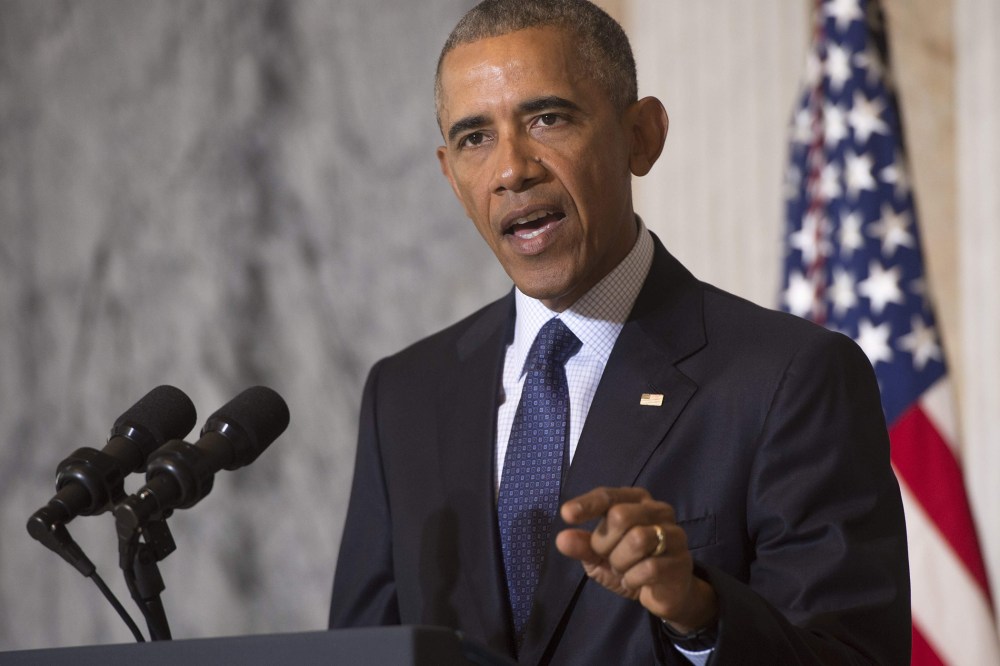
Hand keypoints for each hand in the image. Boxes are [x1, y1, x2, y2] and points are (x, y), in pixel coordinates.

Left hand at [555, 486, 717, 633]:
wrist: (664, 594)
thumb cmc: (630, 565)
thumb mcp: (600, 556)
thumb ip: (583, 546)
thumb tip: (562, 539)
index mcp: (636, 500)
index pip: (608, 496)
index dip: (587, 504)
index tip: (567, 514)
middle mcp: (658, 510)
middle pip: (620, 516)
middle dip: (605, 543)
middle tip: (608, 557)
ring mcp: (673, 534)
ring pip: (637, 540)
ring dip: (620, 562)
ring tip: (623, 569)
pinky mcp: (681, 560)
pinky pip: (649, 568)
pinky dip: (632, 579)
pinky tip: (634, 581)